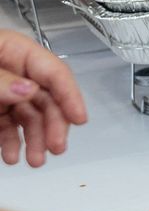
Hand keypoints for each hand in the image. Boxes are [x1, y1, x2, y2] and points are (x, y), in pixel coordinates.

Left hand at [0, 27, 88, 166]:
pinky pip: (9, 125)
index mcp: (15, 50)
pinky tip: (12, 155)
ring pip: (31, 115)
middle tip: (56, 147)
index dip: (70, 95)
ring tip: (34, 160)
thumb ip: (2, 80)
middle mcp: (14, 70)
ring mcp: (4, 90)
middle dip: (53, 125)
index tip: (80, 118)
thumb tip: (29, 90)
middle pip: (47, 98)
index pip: (54, 72)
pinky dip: (12, 142)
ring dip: (35, 140)